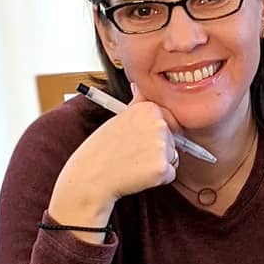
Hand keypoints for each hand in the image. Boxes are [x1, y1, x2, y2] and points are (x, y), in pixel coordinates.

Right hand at [49, 83, 180, 229]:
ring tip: (133, 163)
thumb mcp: (118, 118)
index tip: (137, 139)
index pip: (168, 120)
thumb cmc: (102, 149)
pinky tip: (137, 175)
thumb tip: (139, 86)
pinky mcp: (162, 168)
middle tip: (132, 153)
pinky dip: (157, 178)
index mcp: (149, 108)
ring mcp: (162, 146)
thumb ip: (136, 103)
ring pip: (173, 157)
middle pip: (173, 139)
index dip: (152, 134)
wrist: (91, 177)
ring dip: (158, 163)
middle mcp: (158, 124)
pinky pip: (170, 174)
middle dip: (158, 149)